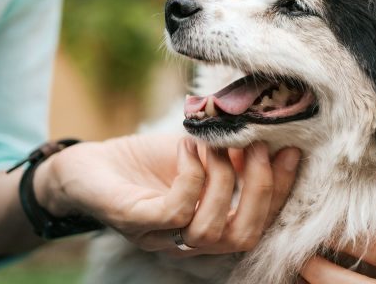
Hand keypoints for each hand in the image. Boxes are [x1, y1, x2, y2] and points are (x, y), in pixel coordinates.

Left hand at [34, 135, 299, 254]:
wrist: (84, 166)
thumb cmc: (144, 163)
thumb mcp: (198, 153)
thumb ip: (232, 154)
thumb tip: (273, 133)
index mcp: (209, 225)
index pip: (258, 222)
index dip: (279, 190)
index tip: (291, 150)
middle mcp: (187, 241)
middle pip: (242, 238)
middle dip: (260, 190)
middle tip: (259, 146)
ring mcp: (159, 236)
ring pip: (209, 232)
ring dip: (223, 180)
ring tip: (216, 143)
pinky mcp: (133, 221)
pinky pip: (174, 212)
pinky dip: (190, 177)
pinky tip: (188, 148)